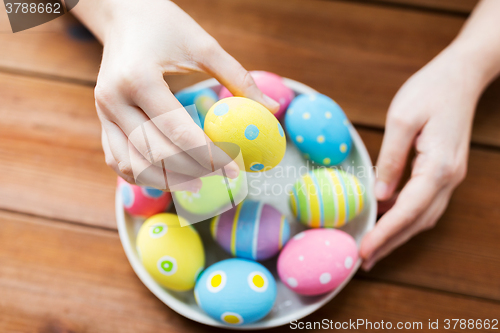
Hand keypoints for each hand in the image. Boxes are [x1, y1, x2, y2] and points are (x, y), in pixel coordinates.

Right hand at [76, 0, 278, 190]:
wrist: (123, 15)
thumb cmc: (165, 26)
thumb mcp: (204, 46)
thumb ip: (238, 78)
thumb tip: (272, 109)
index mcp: (139, 79)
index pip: (179, 132)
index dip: (210, 156)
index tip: (234, 169)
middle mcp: (114, 100)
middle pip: (156, 154)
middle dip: (193, 170)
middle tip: (221, 175)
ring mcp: (103, 113)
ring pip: (132, 165)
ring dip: (166, 180)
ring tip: (198, 182)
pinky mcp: (102, 120)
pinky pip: (118, 160)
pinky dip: (143, 175)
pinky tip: (170, 177)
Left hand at [359, 44, 485, 269]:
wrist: (462, 75)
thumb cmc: (430, 90)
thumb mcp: (402, 119)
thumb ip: (390, 159)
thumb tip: (380, 194)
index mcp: (437, 166)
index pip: (407, 211)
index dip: (384, 234)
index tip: (363, 251)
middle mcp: (448, 178)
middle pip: (417, 221)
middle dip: (390, 243)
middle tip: (363, 260)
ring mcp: (450, 176)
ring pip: (423, 217)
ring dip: (398, 234)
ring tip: (372, 248)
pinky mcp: (444, 171)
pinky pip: (424, 203)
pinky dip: (405, 217)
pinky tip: (387, 220)